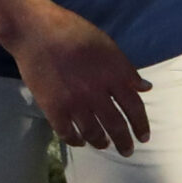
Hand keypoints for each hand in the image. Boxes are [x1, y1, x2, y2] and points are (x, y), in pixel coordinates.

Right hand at [2, 0, 152, 154]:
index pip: (134, 107)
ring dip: (101, 143)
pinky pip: (67, 133)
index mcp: (113, 75)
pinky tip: (81, 142)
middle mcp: (97, 92)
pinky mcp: (53, 108)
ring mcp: (74, 102)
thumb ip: (126, 70)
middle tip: (127, 151)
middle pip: (116, 125)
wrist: (36, 31)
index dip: (141, 124)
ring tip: (104, 145)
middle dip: (124, 142)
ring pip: (93, 132)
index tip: (144, 137)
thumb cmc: (73, 31)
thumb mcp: (107, 45)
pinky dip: (76, 140)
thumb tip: (145, 88)